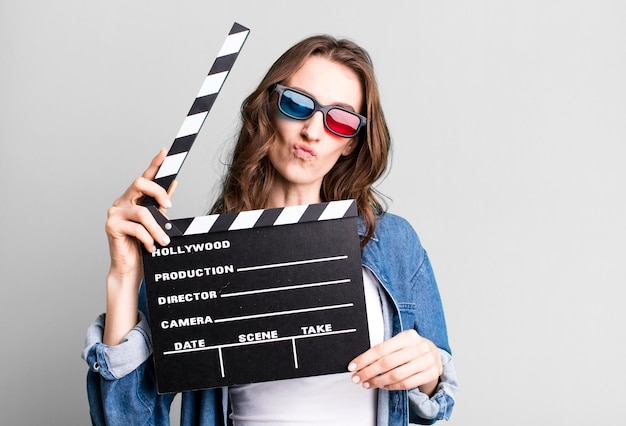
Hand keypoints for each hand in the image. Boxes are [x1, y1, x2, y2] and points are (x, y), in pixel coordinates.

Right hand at [103, 149, 174, 344]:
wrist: (131, 268)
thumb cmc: (144, 244)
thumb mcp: (157, 222)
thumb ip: (162, 203)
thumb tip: (174, 182)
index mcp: (134, 198)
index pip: (145, 176)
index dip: (154, 163)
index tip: (165, 151)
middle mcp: (122, 201)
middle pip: (140, 183)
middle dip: (158, 193)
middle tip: (169, 208)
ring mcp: (115, 213)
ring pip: (142, 212)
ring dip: (157, 228)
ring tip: (164, 241)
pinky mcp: (111, 226)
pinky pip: (136, 228)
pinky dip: (148, 238)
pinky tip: (152, 247)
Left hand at [348, 329, 442, 394]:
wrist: (435, 354)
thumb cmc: (412, 348)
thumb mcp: (401, 342)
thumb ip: (385, 349)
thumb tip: (361, 362)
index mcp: (408, 336)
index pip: (381, 349)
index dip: (364, 359)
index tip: (354, 366)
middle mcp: (418, 347)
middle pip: (387, 363)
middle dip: (368, 372)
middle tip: (358, 378)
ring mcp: (426, 361)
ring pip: (396, 375)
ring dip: (378, 381)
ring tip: (368, 384)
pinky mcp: (431, 374)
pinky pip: (406, 384)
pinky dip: (391, 387)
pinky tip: (383, 386)